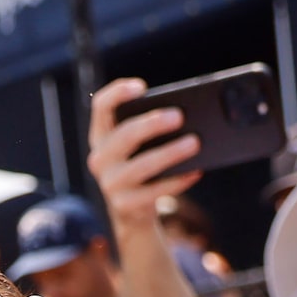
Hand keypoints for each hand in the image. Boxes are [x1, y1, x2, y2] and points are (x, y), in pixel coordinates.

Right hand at [87, 79, 201, 240]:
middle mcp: (100, 158)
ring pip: (141, 165)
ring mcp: (110, 183)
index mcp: (101, 134)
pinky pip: (155, 191)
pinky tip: (195, 171)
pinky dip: (177, 181)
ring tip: (195, 143)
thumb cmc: (142, 163)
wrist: (131, 209)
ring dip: (170, 153)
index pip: (101, 106)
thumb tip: (183, 116)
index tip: (142, 87)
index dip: (118, 93)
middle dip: (152, 124)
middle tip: (179, 116)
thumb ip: (150, 127)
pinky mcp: (124, 205)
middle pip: (124, 135)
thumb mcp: (138, 144)